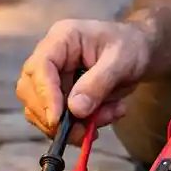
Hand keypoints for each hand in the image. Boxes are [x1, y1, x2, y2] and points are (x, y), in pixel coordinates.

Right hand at [16, 19, 152, 143]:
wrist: (140, 52)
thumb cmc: (132, 47)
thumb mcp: (122, 60)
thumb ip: (99, 83)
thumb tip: (75, 109)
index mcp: (62, 39)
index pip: (40, 67)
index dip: (45, 95)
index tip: (57, 120)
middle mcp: (50, 57)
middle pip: (29, 90)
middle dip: (53, 117)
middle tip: (83, 131)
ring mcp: (52, 78)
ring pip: (41, 111)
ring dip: (71, 125)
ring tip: (109, 115)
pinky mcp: (60, 97)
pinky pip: (59, 121)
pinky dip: (81, 127)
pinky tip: (107, 115)